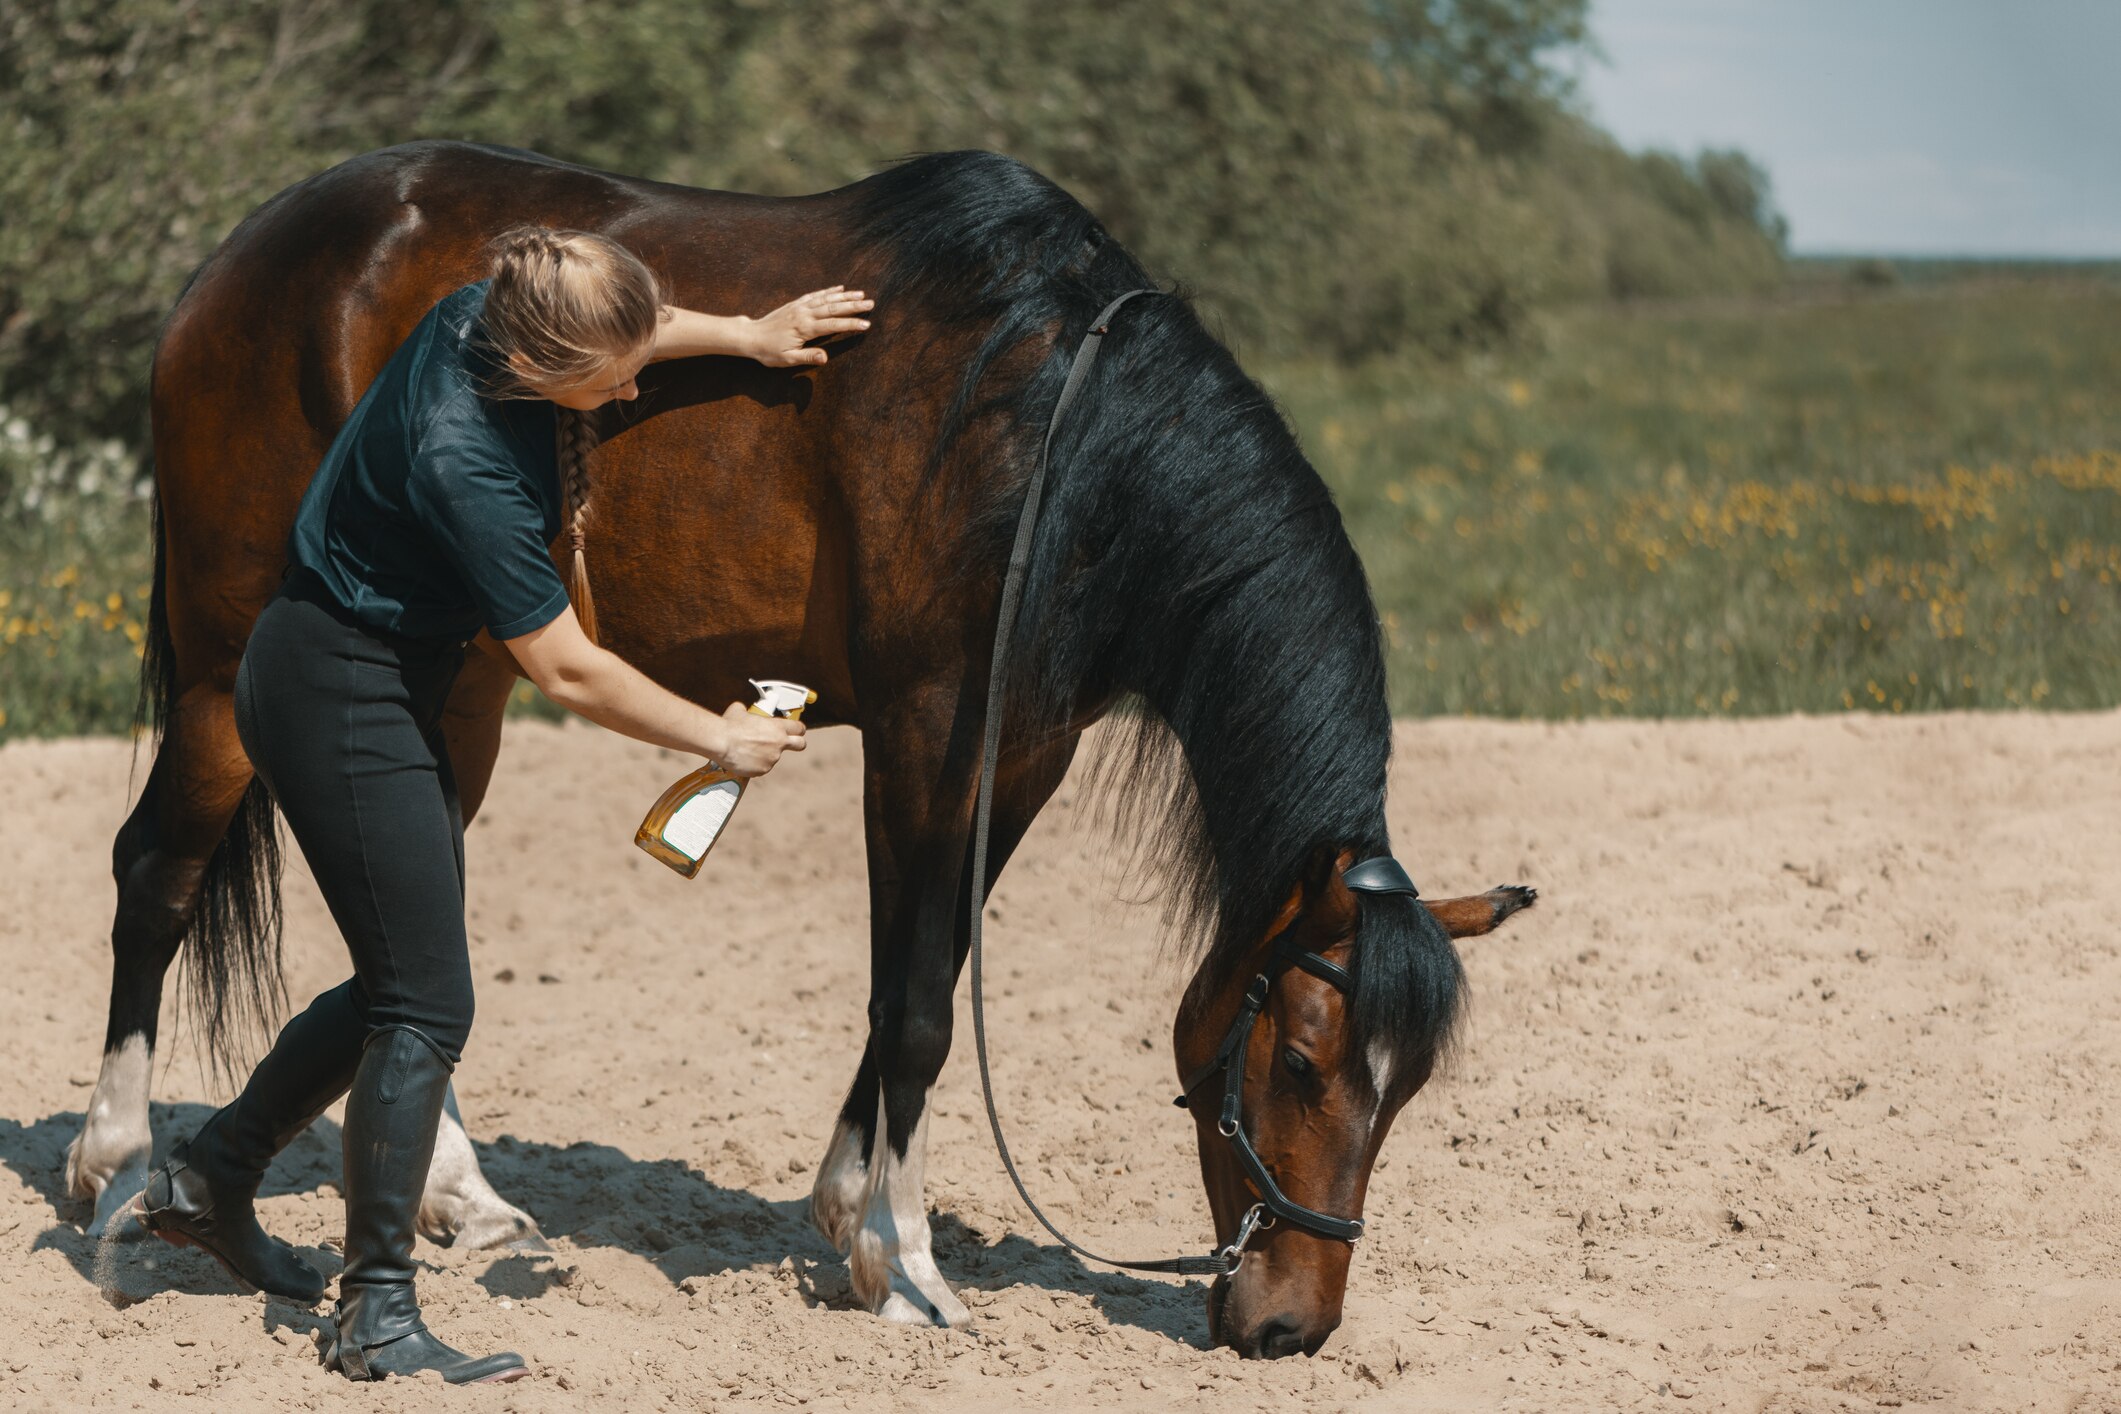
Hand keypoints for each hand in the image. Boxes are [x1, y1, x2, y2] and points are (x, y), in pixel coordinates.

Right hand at [709, 701, 806, 777]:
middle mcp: (779, 744)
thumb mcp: (739, 711)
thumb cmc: (730, 725)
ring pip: (774, 757)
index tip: (795, 731)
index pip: (799, 728)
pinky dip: (755, 765)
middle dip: (798, 744)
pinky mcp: (762, 770)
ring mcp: (772, 759)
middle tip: (787, 743)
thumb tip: (743, 710)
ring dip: (766, 754)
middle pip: (801, 744)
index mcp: (777, 727)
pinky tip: (744, 759)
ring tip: (748, 750)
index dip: (797, 729)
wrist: (721, 742)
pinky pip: (761, 767)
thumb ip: (747, 711)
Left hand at [750, 286, 873, 366]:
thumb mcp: (787, 359)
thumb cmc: (768, 351)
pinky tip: (840, 288)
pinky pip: (815, 295)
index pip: (833, 324)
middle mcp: (804, 313)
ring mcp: (800, 306)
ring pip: (826, 298)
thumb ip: (807, 357)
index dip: (851, 324)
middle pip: (833, 307)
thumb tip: (826, 357)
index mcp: (804, 328)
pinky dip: (828, 291)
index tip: (866, 324)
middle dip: (853, 306)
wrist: (750, 336)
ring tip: (861, 295)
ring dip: (845, 296)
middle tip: (871, 304)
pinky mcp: (796, 304)